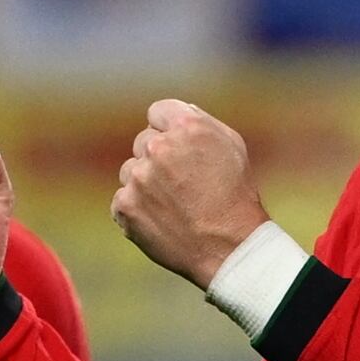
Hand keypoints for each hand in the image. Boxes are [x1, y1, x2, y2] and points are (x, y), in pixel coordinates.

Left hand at [111, 101, 268, 289]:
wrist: (229, 247)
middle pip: (144, 141)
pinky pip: (123, 199)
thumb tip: (177, 113)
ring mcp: (138, 177)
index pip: (157, 112)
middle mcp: (158, 147)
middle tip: (183, 183)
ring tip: (175, 205)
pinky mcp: (126, 205)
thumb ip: (201, 121)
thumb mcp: (232, 146)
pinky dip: (138, 209)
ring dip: (146, 183)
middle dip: (159, 158)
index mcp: (186, 126)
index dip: (169, 130)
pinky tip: (162, 219)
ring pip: (131, 170)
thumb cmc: (236, 196)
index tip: (179, 149)